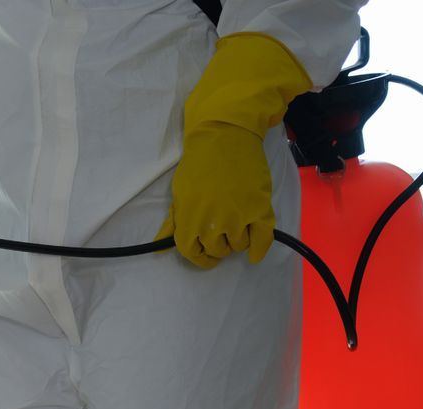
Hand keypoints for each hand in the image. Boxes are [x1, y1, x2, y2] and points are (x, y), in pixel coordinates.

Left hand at [158, 122, 275, 268]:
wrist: (226, 137)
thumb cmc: (199, 164)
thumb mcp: (179, 193)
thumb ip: (173, 222)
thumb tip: (159, 247)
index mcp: (189, 219)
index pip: (191, 252)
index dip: (199, 258)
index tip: (205, 255)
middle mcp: (213, 223)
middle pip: (217, 251)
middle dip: (218, 246)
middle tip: (221, 232)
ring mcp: (238, 217)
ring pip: (238, 246)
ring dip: (237, 241)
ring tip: (236, 225)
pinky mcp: (260, 209)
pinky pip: (262, 241)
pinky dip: (259, 250)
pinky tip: (254, 253)